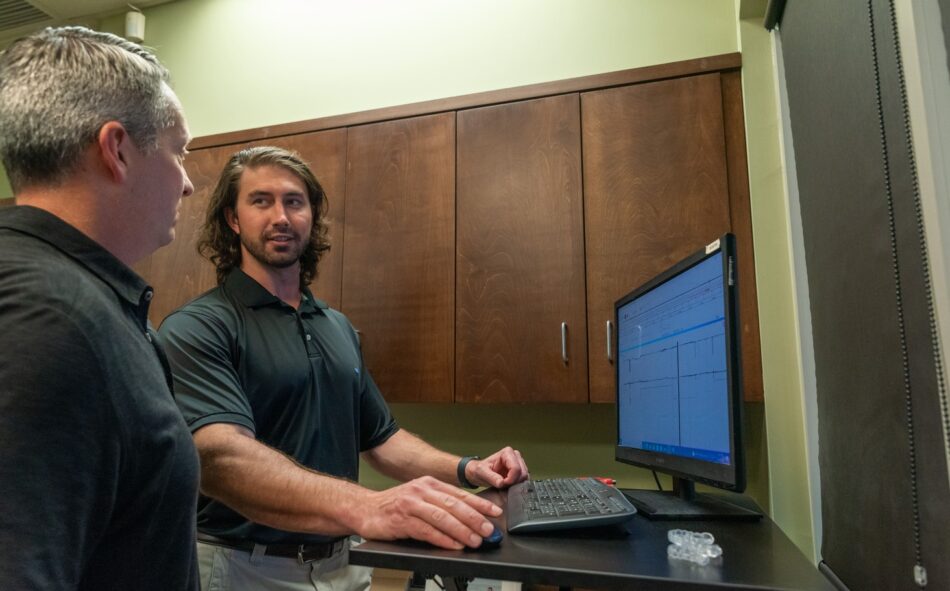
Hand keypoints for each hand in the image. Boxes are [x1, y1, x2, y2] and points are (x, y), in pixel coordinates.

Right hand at [359, 476, 501, 549]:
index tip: (495, 513)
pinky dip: (443, 539)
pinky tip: (454, 545)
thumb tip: (469, 518)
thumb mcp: (420, 497)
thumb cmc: (395, 505)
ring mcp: (411, 504)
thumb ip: (440, 504)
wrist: (364, 508)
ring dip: (462, 530)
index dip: (479, 503)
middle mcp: (421, 490)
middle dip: (475, 519)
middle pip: (454, 505)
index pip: (459, 493)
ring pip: (442, 517)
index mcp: (429, 483)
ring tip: (475, 540)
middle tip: (489, 530)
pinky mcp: (401, 520)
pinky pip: (426, 531)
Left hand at [466, 446, 528, 488]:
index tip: (502, 484)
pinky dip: (516, 485)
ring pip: (524, 477)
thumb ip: (492, 477)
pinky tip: (507, 486)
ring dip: (515, 484)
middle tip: (503, 486)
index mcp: (507, 453)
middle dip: (513, 482)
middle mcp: (515, 456)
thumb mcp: (482, 473)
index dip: (510, 479)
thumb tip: (502, 483)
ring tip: (504, 485)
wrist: (477, 473)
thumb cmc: (479, 470)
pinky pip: (523, 481)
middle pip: (523, 473)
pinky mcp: (519, 471)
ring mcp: (519, 463)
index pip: (516, 468)